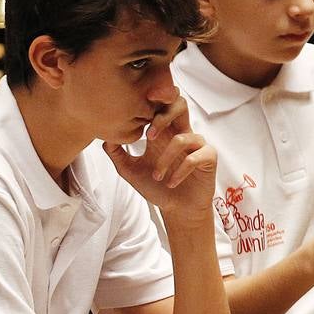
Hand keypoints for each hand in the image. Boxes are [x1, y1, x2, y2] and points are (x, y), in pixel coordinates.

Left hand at [105, 92, 216, 221]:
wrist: (176, 209)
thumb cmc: (156, 188)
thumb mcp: (130, 171)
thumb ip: (117, 154)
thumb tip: (105, 138)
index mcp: (163, 133)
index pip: (160, 106)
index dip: (151, 104)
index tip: (135, 116)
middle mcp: (180, 133)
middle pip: (179, 104)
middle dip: (163, 117)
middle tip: (148, 137)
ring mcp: (196, 144)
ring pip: (181, 138)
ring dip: (165, 160)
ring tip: (157, 177)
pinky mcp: (208, 156)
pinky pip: (194, 157)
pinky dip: (179, 172)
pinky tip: (171, 183)